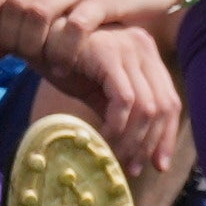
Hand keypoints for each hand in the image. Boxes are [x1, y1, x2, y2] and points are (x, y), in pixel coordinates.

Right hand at [54, 20, 192, 205]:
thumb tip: (134, 150)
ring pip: (147, 107)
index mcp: (147, 56)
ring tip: (116, 158)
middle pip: (164, 106)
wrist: (35, 36)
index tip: (158, 165)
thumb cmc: (64, 62)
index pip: (171, 100)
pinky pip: (124, 99)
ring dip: (133, 140)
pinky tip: (104, 138)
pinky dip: (118, 125)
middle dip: (151, 143)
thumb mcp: (97, 90)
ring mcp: (129, 49)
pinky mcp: (110, 55)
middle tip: (133, 168)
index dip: (166, 136)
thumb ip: (119, 112)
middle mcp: (144, 49)